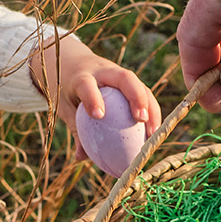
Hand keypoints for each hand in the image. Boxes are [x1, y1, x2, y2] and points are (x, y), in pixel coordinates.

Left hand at [33, 39, 162, 159]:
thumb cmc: (69, 91)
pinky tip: (154, 131)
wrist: (74, 64)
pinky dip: (151, 110)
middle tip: (141, 119)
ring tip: (154, 131)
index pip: (87, 84)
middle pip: (124, 77)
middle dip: (136, 96)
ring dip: (150, 106)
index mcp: (81, 77)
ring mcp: (118, 73)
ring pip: (139, 84)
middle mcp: (103, 71)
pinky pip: (144, 92)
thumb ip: (76, 129)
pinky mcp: (129, 79)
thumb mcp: (66, 107)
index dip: (93, 98)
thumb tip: (81, 157)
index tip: (98, 116)